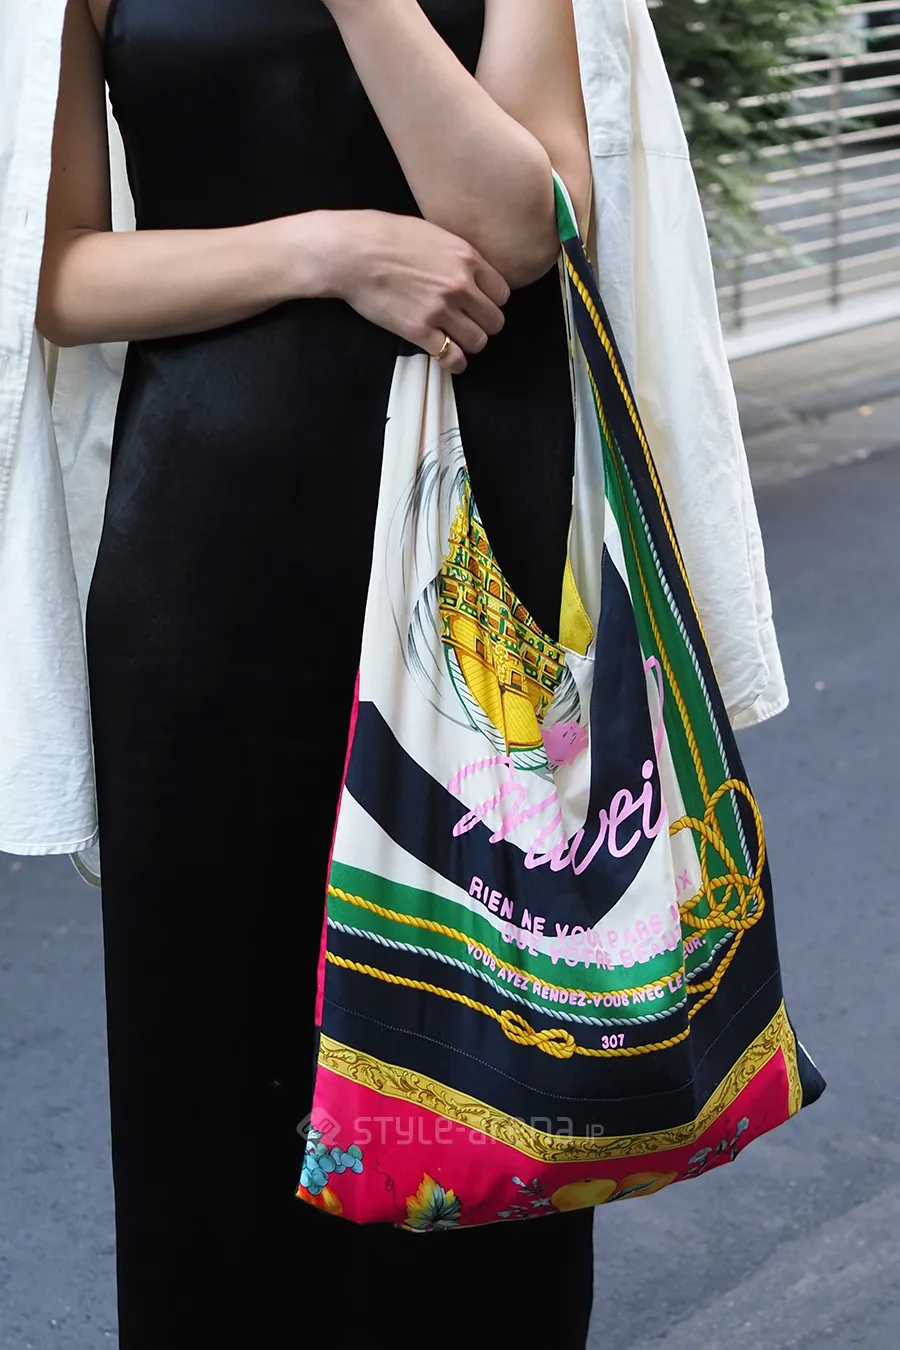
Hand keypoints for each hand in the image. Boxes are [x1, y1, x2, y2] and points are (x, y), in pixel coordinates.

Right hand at [323, 210, 509, 373]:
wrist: (352, 252)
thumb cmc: (387, 235)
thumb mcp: (434, 233)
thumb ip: (457, 255)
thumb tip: (469, 270)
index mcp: (467, 258)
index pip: (502, 293)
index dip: (492, 301)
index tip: (480, 304)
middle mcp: (459, 285)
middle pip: (495, 320)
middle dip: (484, 324)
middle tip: (470, 324)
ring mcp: (440, 309)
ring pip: (478, 341)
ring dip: (470, 343)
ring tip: (458, 340)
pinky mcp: (419, 330)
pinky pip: (452, 357)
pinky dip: (454, 362)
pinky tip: (450, 359)